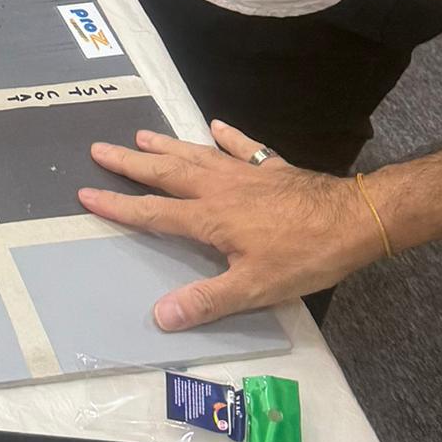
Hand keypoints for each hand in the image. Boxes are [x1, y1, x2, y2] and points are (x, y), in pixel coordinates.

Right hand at [79, 120, 386, 327]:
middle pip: (166, 172)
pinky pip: (243, 147)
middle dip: (130, 163)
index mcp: (209, 218)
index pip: (153, 212)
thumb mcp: (254, 288)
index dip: (119, 205)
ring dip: (166, 145)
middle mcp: (220, 188)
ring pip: (196, 154)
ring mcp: (246, 173)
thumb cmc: (303, 257)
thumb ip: (206, 300)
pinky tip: (215, 126)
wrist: (355, 220)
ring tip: (140, 135)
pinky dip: (227, 137)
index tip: (86, 193)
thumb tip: (160, 315)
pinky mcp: (272, 168)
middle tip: (100, 149)